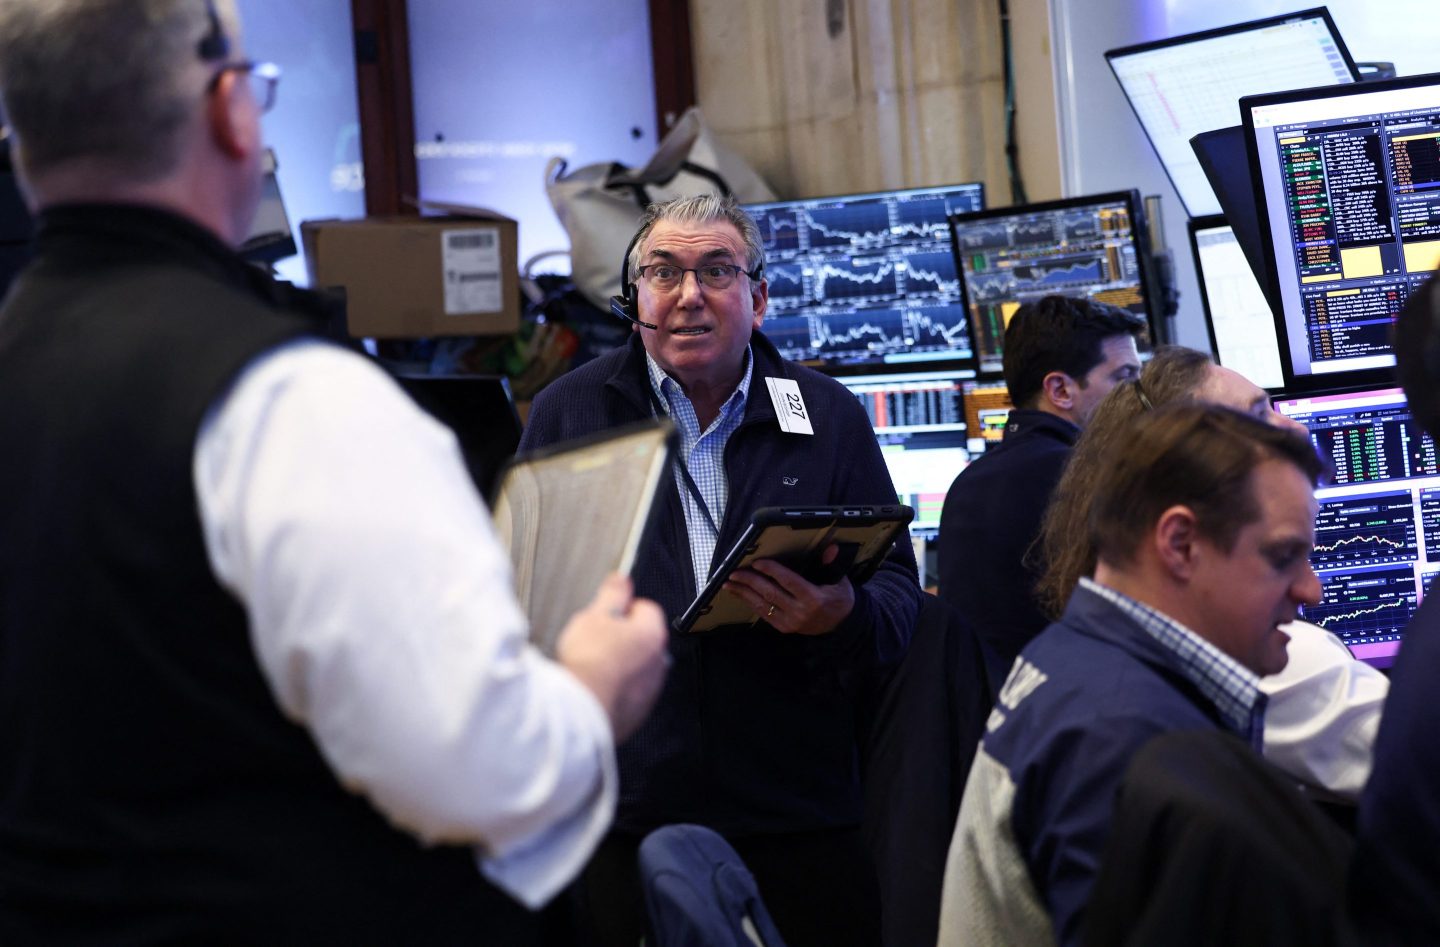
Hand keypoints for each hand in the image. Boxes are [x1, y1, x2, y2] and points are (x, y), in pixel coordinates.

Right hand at [556, 574, 668, 741]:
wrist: (581, 709)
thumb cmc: (589, 660)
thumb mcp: (595, 615)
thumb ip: (613, 594)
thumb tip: (622, 578)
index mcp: (652, 633)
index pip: (646, 608)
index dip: (622, 609)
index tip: (605, 615)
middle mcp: (659, 662)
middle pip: (642, 639)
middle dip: (622, 637)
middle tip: (595, 641)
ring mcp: (650, 689)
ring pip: (637, 667)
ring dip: (620, 664)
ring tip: (593, 666)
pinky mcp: (639, 712)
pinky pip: (630, 693)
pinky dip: (617, 689)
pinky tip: (596, 686)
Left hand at [724, 544, 854, 635]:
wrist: (842, 625)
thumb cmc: (839, 599)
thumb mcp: (839, 580)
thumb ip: (831, 564)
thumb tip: (830, 548)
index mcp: (813, 598)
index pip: (788, 581)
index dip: (771, 570)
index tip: (757, 562)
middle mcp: (800, 612)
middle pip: (770, 593)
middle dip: (750, 581)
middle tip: (734, 572)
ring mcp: (791, 622)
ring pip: (763, 605)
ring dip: (744, 593)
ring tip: (729, 584)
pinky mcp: (784, 628)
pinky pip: (764, 614)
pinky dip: (750, 603)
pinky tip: (740, 595)